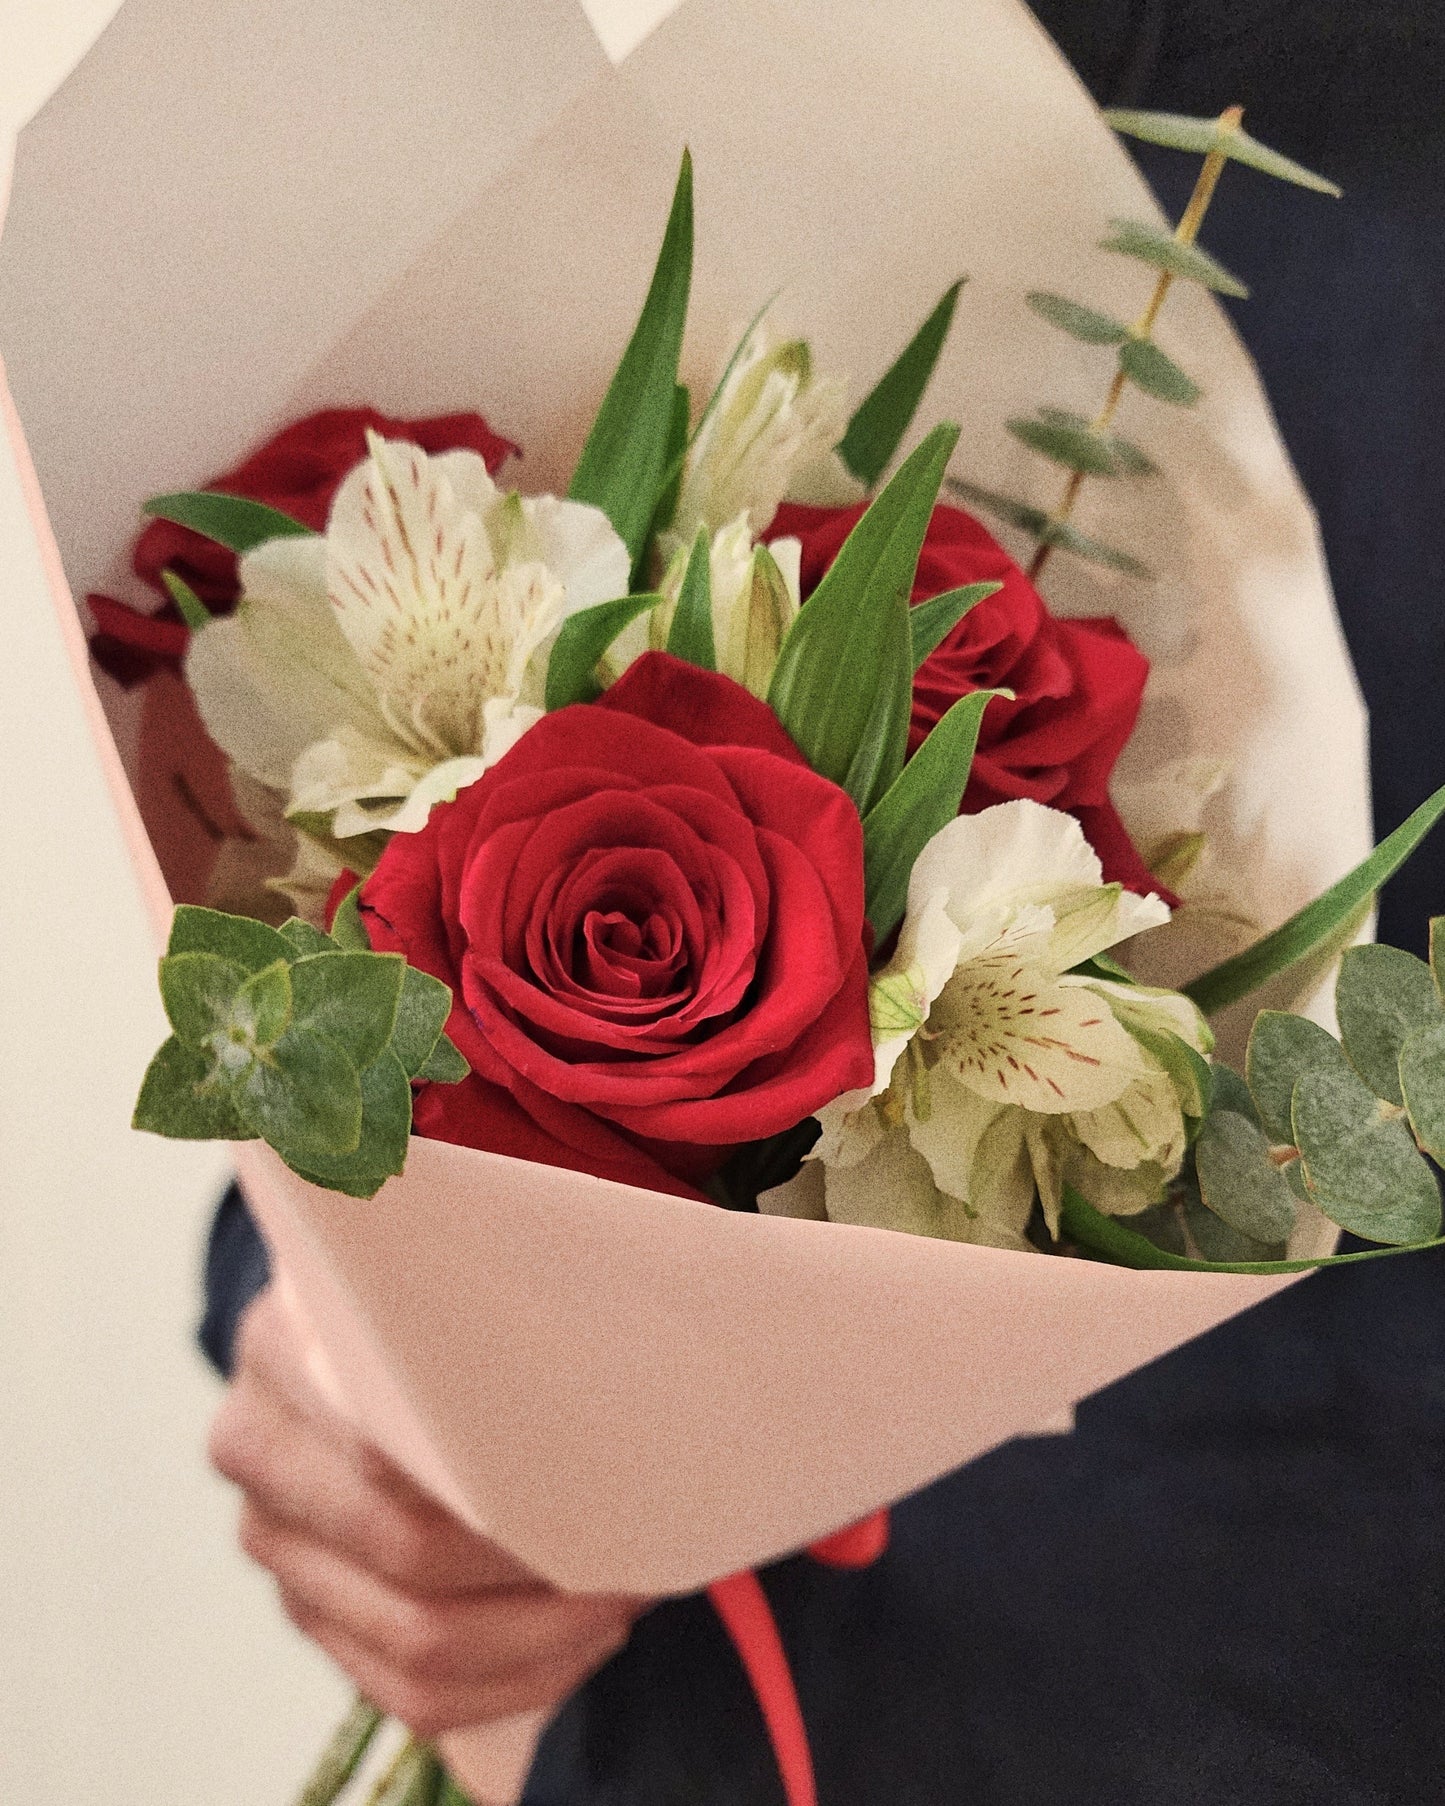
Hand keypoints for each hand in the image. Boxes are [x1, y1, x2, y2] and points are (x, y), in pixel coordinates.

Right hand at [210, 1286, 644, 1737]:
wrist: (353, 1336)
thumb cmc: (424, 1301)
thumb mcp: (436, 1270)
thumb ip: (479, 1290)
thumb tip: (604, 1329)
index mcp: (283, 1344)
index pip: (386, 1430)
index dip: (495, 1464)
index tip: (590, 1461)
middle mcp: (258, 1448)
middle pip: (407, 1544)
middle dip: (537, 1555)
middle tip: (633, 1534)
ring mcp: (276, 1544)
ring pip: (416, 1637)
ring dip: (544, 1631)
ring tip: (626, 1588)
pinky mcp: (310, 1615)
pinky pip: (414, 1692)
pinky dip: (517, 1678)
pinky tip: (586, 1637)